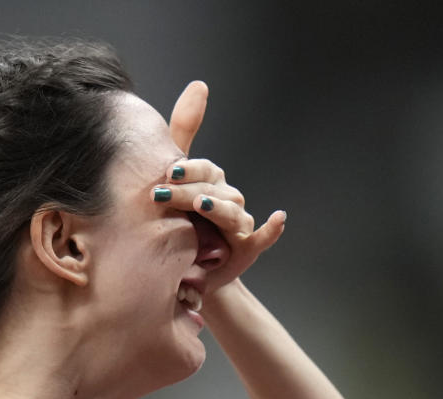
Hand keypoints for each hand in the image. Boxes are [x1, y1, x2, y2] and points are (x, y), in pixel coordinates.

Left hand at [155, 81, 285, 292]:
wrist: (182, 271)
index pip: (204, 170)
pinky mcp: (246, 249)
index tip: (167, 171)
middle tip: (163, 195)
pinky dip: (272, 229)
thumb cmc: (178, 222)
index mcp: (211, 182)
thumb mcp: (174, 179)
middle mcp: (228, 200)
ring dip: (220, 208)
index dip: (188, 170)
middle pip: (215, 190)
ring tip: (202, 205)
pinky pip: (263, 238)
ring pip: (233, 212)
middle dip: (189, 191)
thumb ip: (183, 134)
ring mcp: (238, 225)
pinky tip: (278, 218)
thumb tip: (201, 84)